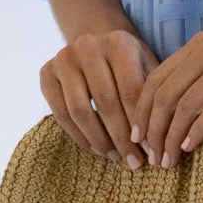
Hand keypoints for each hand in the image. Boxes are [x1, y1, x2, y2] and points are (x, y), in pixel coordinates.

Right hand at [40, 26, 160, 167]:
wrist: (95, 40)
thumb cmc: (129, 62)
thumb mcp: (146, 68)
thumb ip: (152, 98)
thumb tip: (157, 142)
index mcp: (118, 43)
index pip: (130, 90)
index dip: (140, 124)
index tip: (150, 150)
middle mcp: (88, 46)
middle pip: (105, 102)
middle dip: (121, 137)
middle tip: (133, 162)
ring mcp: (63, 59)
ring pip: (80, 110)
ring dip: (99, 140)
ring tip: (114, 157)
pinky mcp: (46, 73)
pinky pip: (60, 113)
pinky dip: (78, 136)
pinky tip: (95, 149)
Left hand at [129, 8, 202, 164]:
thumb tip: (191, 121)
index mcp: (200, 44)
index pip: (155, 80)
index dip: (141, 112)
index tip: (138, 139)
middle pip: (164, 95)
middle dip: (152, 131)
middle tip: (151, 158)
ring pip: (185, 104)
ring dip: (171, 137)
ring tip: (168, 161)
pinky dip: (197, 130)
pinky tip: (189, 148)